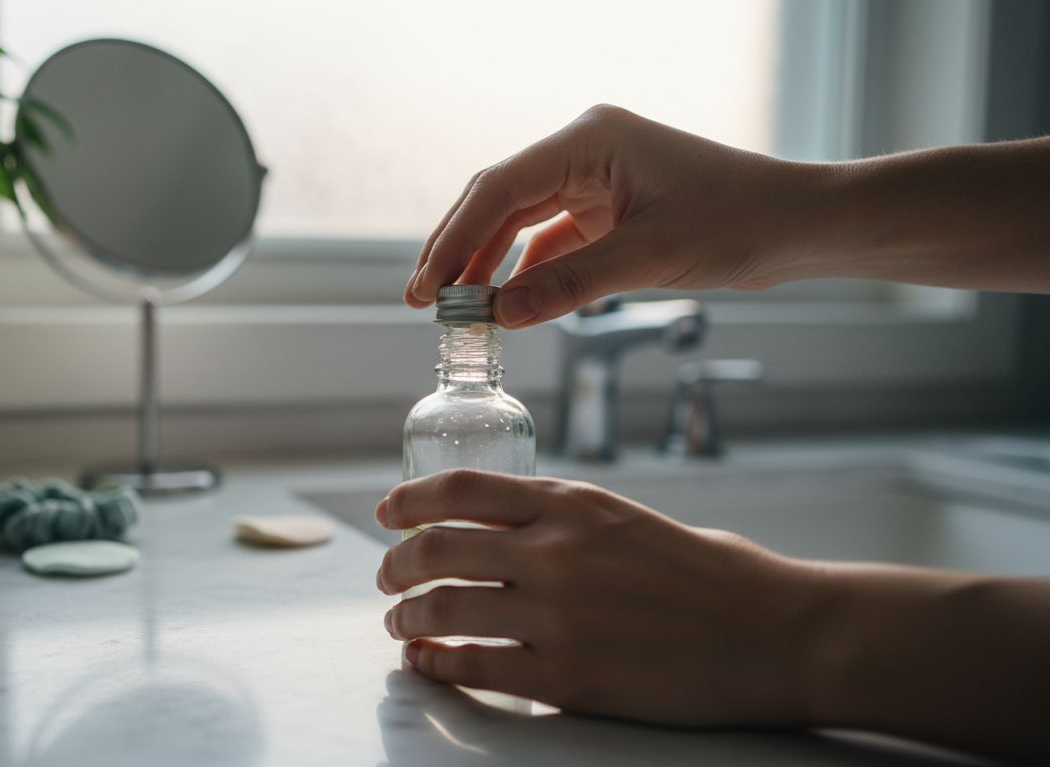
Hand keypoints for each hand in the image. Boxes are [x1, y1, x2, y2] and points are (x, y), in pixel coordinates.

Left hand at [373, 469, 825, 726]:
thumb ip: (566, 522)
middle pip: (436, 547)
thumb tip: (506, 532)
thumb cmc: (716, 576)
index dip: (410, 500)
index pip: (462, 489)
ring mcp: (558, 615)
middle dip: (396, 565)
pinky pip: (474, 667)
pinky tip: (431, 663)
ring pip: (443, 608)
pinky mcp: (567, 677)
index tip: (387, 513)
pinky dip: (437, 664)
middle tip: (387, 581)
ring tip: (401, 626)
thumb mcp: (630, 521)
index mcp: (572, 505)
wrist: (778, 632)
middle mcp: (555, 552)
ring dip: (406, 619)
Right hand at [404, 105, 820, 326]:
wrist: (801, 224)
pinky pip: (553, 238)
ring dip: (489, 263)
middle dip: (460, 250)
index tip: (427, 287)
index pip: (499, 188)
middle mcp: (585, 150)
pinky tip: (508, 303)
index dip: (455, 239)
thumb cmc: (739, 222)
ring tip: (457, 308)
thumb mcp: (648, 258)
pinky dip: (528, 270)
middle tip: (424, 300)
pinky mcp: (611, 207)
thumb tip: (497, 316)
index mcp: (589, 140)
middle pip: (499, 199)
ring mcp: (597, 178)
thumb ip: (567, 286)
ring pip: (521, 220)